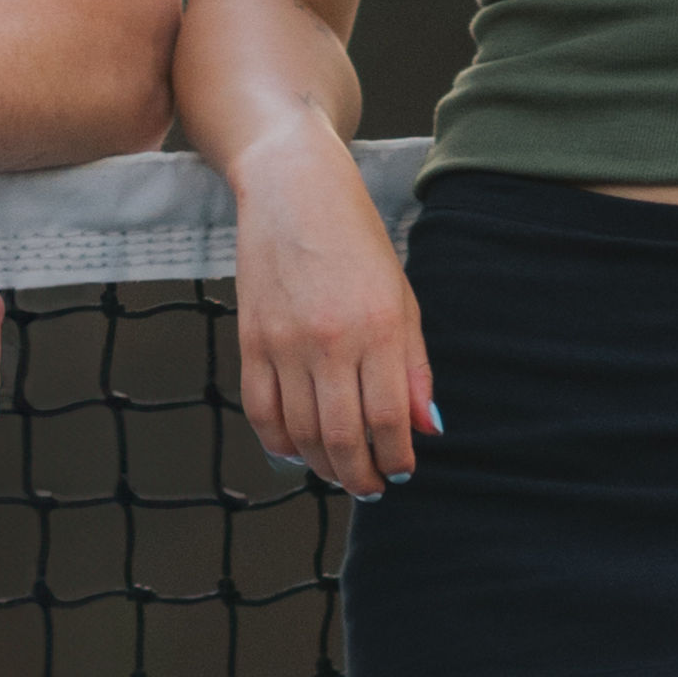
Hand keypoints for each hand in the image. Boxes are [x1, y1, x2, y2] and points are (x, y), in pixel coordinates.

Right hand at [228, 116, 434, 499]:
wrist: (294, 189)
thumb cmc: (357, 242)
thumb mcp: (402, 298)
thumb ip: (414, 367)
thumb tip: (426, 430)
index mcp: (379, 327)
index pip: (389, 420)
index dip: (397, 459)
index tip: (402, 472)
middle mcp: (331, 339)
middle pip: (343, 437)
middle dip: (360, 476)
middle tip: (371, 487)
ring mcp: (285, 342)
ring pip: (301, 433)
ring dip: (322, 466)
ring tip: (339, 471)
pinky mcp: (250, 340)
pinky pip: (260, 411)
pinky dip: (279, 442)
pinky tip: (297, 450)